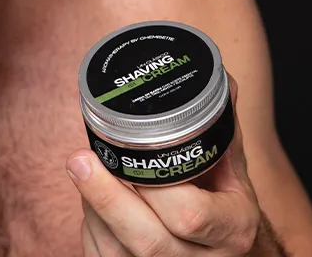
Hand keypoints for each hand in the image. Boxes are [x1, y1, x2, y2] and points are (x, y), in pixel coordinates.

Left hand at [68, 80, 261, 255]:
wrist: (229, 252)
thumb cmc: (224, 198)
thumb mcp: (232, 163)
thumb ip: (220, 122)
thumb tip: (215, 74)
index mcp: (233, 229)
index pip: (190, 215)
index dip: (154, 186)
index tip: (130, 152)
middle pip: (147, 241)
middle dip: (106, 198)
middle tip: (77, 159)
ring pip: (118, 254)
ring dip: (93, 209)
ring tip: (84, 170)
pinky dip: (91, 228)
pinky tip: (92, 200)